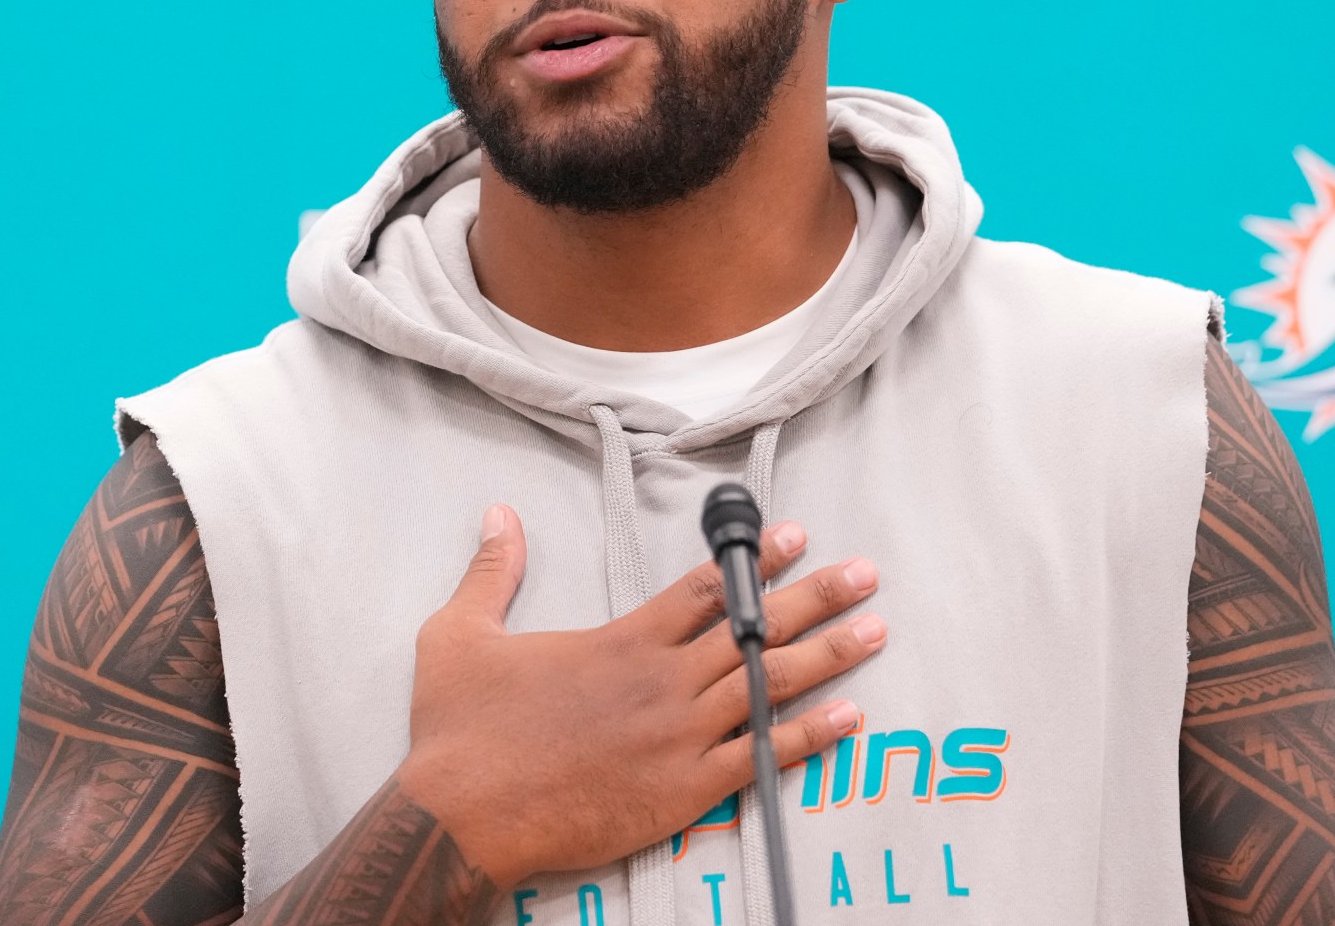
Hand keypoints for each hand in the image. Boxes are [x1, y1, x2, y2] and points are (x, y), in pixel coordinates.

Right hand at [397, 503, 884, 888]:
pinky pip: (763, 757)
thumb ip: (491, 573)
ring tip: (875, 629)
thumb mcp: (458, 635)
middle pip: (755, 629)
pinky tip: (848, 716)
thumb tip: (498, 517)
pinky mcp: (684, 792)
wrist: (464, 816)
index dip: (752, 559)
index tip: (792, 534)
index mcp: (619, 642)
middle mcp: (661, 682)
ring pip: (770, 686)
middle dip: (816, 596)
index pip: (702, 589)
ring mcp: (679, 737)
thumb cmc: (459, 732)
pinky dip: (809, 735)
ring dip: (829, 654)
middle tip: (864, 573)